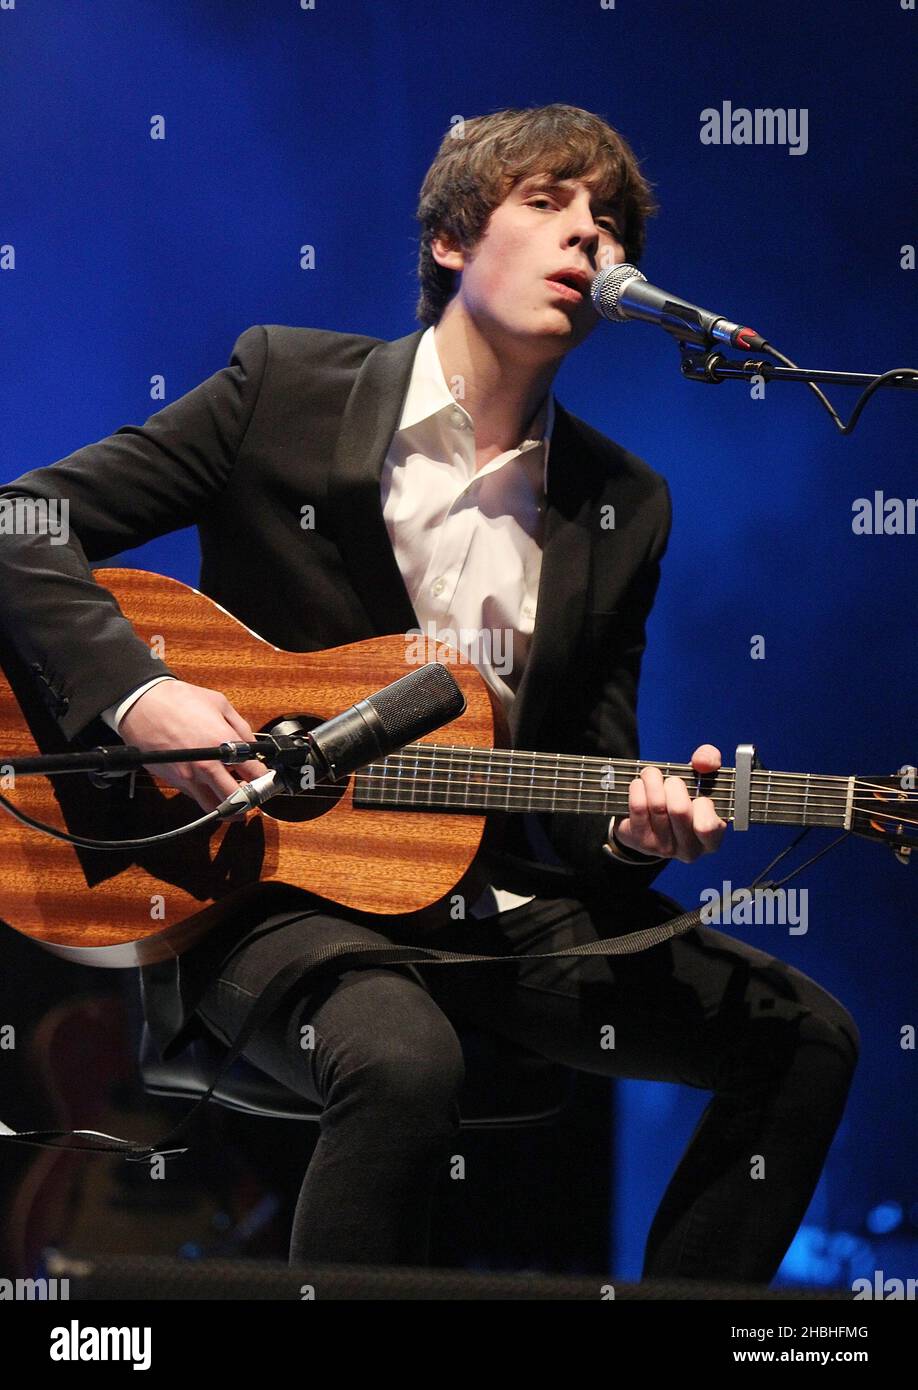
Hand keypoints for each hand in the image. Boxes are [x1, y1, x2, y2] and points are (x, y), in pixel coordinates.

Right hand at [118, 680, 266, 814]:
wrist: (141, 704)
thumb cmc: (180, 700)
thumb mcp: (220, 704)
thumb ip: (241, 727)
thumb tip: (253, 744)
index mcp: (223, 744)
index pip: (254, 773)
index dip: (265, 779)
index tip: (267, 779)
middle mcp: (207, 765)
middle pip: (237, 799)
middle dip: (250, 800)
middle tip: (253, 795)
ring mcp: (189, 777)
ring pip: (215, 807)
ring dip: (228, 806)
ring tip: (234, 798)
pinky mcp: (174, 781)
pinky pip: (196, 797)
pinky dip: (208, 796)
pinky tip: (211, 785)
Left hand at [613, 743, 726, 862]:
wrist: (653, 818)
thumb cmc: (685, 797)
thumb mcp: (703, 778)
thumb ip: (710, 761)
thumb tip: (702, 762)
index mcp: (711, 840)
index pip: (707, 826)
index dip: (703, 804)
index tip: (698, 794)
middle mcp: (689, 850)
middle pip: (679, 811)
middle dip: (674, 785)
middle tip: (671, 779)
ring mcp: (663, 848)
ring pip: (657, 806)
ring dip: (652, 781)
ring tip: (651, 774)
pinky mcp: (641, 841)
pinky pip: (638, 808)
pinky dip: (637, 789)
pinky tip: (639, 784)